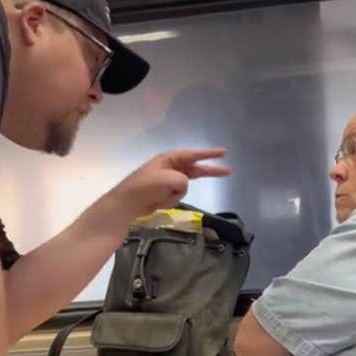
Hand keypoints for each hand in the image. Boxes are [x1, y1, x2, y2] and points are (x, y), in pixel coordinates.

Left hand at [113, 148, 230, 220]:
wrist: (126, 204)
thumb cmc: (145, 187)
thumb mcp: (168, 179)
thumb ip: (183, 180)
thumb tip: (183, 185)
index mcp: (169, 159)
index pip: (194, 154)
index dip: (209, 154)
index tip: (224, 152)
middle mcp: (170, 167)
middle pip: (196, 169)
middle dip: (210, 171)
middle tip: (228, 171)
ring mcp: (167, 180)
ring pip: (184, 186)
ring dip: (175, 194)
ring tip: (159, 196)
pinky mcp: (164, 192)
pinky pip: (176, 196)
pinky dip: (169, 200)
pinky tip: (157, 202)